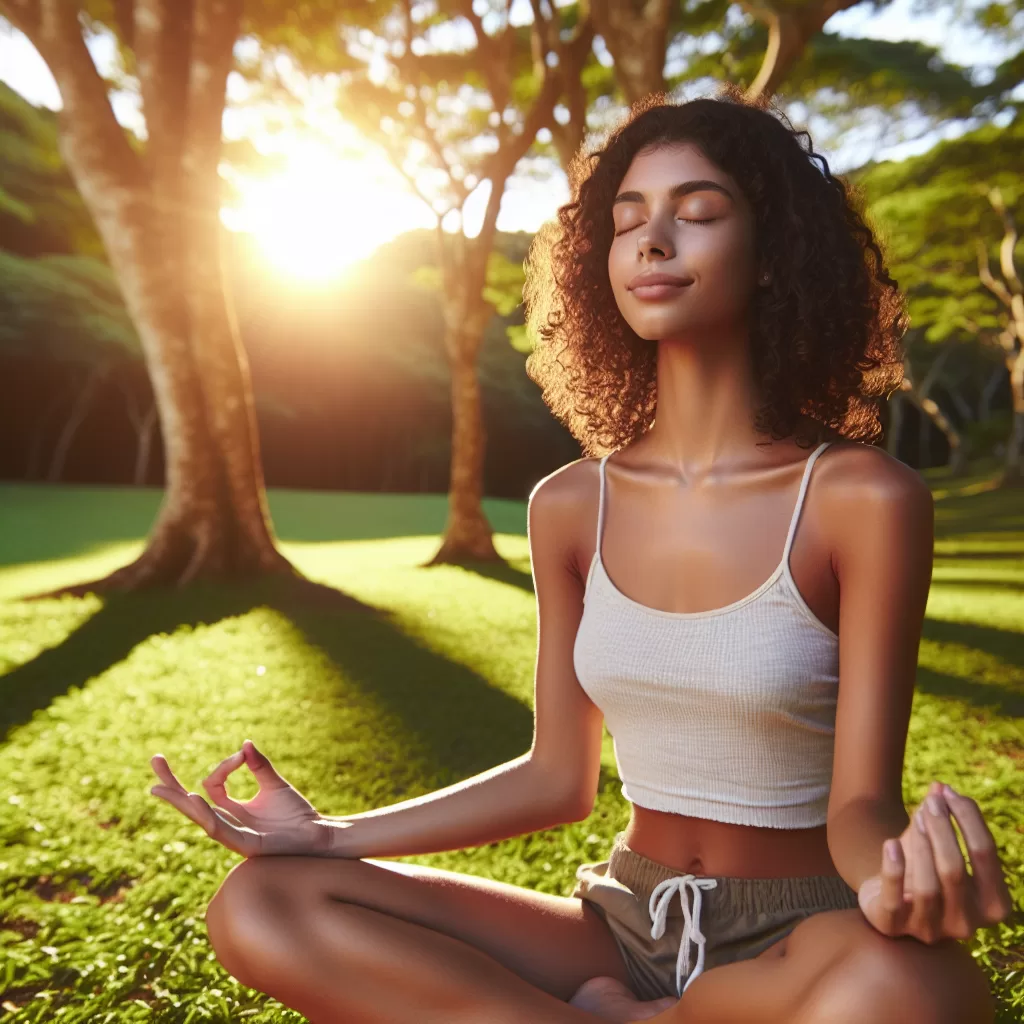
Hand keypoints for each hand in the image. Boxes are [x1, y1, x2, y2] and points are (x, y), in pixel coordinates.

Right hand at [149, 739, 332, 857]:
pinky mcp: (246, 845)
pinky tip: (193, 801)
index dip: (224, 767)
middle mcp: (228, 824)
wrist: (318, 835)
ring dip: (181, 803)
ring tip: (160, 788)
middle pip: (192, 805)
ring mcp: (235, 836)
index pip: (212, 786)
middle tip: (154, 760)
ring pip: (201, 819)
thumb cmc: (297, 814)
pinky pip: (221, 830)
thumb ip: (259, 766)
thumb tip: (245, 744)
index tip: (242, 754)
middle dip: (172, 785)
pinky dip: (206, 816)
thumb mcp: (274, 785)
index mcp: (232, 811)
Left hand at [857, 781, 1012, 943]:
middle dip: (942, 829)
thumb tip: (940, 786)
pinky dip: (892, 869)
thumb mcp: (935, 842)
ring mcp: (930, 930)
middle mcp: (966, 924)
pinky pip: (894, 900)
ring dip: (920, 845)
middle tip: (931, 802)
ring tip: (916, 817)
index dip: (969, 819)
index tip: (950, 793)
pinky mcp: (894, 927)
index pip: (986, 856)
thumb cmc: (923, 867)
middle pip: (955, 870)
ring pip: (927, 886)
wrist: (887, 896)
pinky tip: (890, 843)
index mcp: (992, 905)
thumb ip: (942, 817)